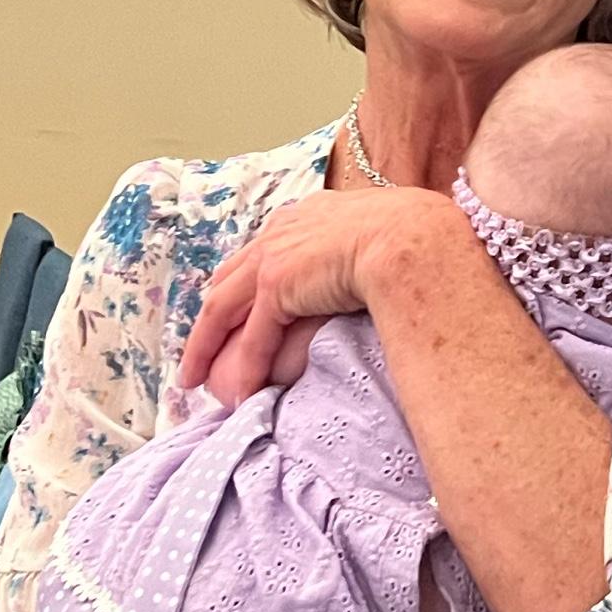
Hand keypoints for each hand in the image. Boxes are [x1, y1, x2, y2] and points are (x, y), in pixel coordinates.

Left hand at [179, 188, 449, 404]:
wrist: (415, 239)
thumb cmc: (417, 240)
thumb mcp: (384, 237)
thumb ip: (367, 250)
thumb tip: (384, 271)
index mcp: (307, 216)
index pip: (260, 254)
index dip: (240, 286)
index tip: (230, 312)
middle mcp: (281, 230)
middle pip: (228, 281)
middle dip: (208, 319)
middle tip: (197, 353)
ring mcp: (274, 255)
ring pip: (223, 309)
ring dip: (205, 348)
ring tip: (195, 381)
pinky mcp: (277, 283)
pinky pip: (252, 336)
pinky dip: (244, 368)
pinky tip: (238, 395)